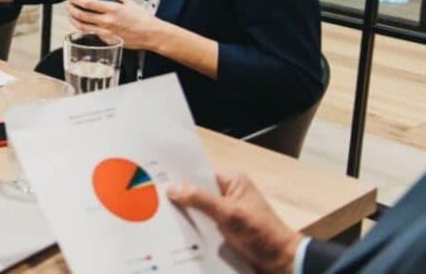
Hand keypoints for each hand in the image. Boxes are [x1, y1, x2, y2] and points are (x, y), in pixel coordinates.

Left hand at [64, 0, 162, 49]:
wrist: (152, 35)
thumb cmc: (143, 19)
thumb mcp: (129, 3)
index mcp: (113, 9)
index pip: (87, 3)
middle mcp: (107, 21)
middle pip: (81, 15)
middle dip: (70, 8)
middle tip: (67, 3)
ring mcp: (106, 32)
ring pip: (82, 26)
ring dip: (72, 18)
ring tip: (70, 12)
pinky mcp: (107, 40)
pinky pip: (91, 33)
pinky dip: (83, 27)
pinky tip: (80, 22)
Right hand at [167, 172, 301, 273]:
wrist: (281, 261)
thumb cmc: (260, 233)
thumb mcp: (228, 214)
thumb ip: (200, 199)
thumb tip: (172, 187)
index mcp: (232, 181)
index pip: (199, 173)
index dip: (179, 177)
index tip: (155, 179)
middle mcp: (228, 192)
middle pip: (196, 191)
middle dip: (178, 197)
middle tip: (151, 199)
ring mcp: (226, 211)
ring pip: (198, 209)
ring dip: (185, 215)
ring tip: (158, 215)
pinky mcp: (224, 228)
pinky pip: (203, 223)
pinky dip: (192, 227)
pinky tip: (175, 231)